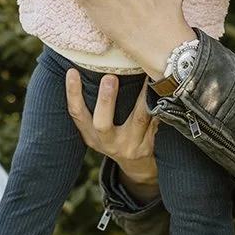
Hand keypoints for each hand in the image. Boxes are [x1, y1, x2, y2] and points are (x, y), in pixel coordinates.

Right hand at [66, 70, 159, 194]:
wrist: (137, 166)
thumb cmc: (114, 138)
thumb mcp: (98, 131)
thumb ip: (93, 108)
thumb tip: (90, 68)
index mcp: (91, 136)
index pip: (77, 114)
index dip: (72, 94)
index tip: (71, 72)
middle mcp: (107, 143)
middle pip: (102, 123)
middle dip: (106, 100)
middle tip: (109, 77)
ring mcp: (129, 146)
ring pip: (138, 119)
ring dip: (143, 96)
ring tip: (146, 75)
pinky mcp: (148, 145)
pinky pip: (155, 121)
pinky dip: (158, 104)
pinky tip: (162, 89)